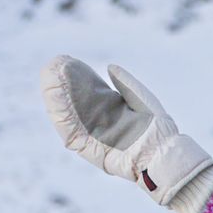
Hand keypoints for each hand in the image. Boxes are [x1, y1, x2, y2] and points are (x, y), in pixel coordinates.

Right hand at [40, 59, 212, 212]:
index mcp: (109, 111)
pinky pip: (72, 135)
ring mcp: (93, 137)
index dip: (73, 79)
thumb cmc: (157, 126)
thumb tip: (109, 67)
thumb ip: (125, 83)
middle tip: (50, 67)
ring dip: (55, 101)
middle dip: (59, 87)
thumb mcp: (141, 97)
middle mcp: (98, 124)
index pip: (85, 93)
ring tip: (48, 81)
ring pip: (67, 118)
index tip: (64, 62)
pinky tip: (54, 102)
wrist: (165, 150)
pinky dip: (62, 119)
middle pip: (71, 104)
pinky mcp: (91, 151)